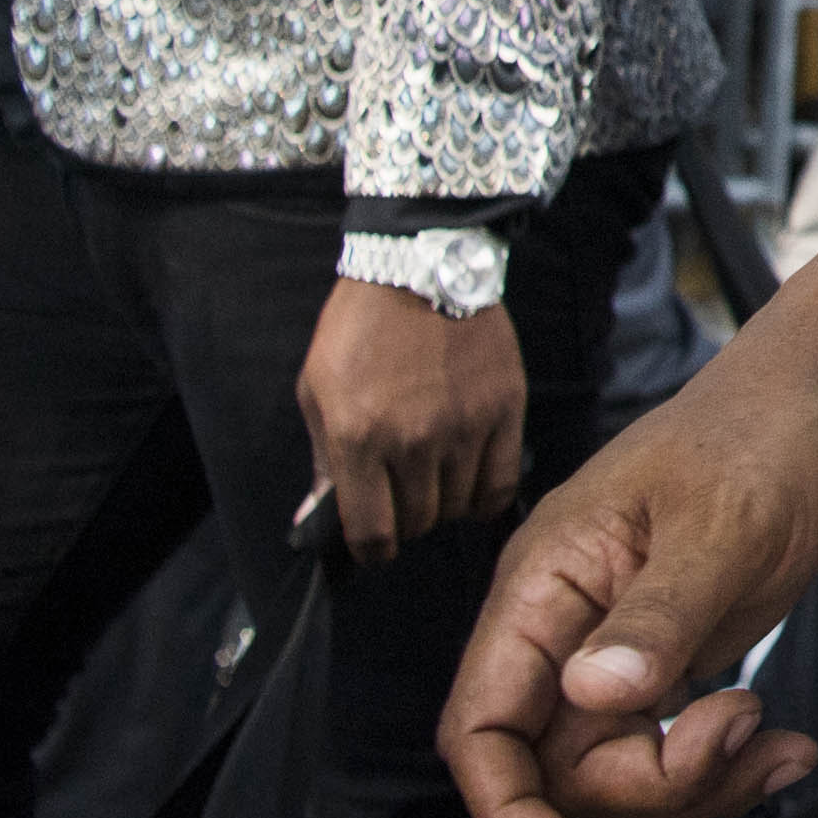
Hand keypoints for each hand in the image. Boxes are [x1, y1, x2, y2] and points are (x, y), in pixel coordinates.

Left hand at [296, 274, 527, 563]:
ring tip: (432, 481)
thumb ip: (321, 460)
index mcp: (358, 438)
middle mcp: (413, 441)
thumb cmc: (357, 329)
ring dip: (441, 505)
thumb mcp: (316, 389)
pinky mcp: (504, 411)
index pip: (371, 532)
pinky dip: (483, 497)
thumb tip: (313, 519)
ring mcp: (464, 427)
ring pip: (455, 507)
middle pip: (417, 522)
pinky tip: (469, 484)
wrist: (419, 268)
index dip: (370, 550)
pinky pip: (498, 484)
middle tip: (400, 499)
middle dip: (404, 522)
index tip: (372, 544)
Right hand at [445, 359, 817, 817]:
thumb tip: (592, 694)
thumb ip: (660, 613)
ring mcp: (611, 659)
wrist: (815, 407)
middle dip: (650, 787)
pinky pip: (664, 759)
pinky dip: (716, 784)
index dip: (507, 814)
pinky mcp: (663, 673)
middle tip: (744, 729)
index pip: (482, 727)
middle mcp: (560, 633)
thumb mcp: (722, 523)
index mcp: (542, 588)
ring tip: (783, 751)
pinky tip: (781, 768)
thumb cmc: (760, 441)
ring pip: (618, 780)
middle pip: (562, 773)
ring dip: (698, 795)